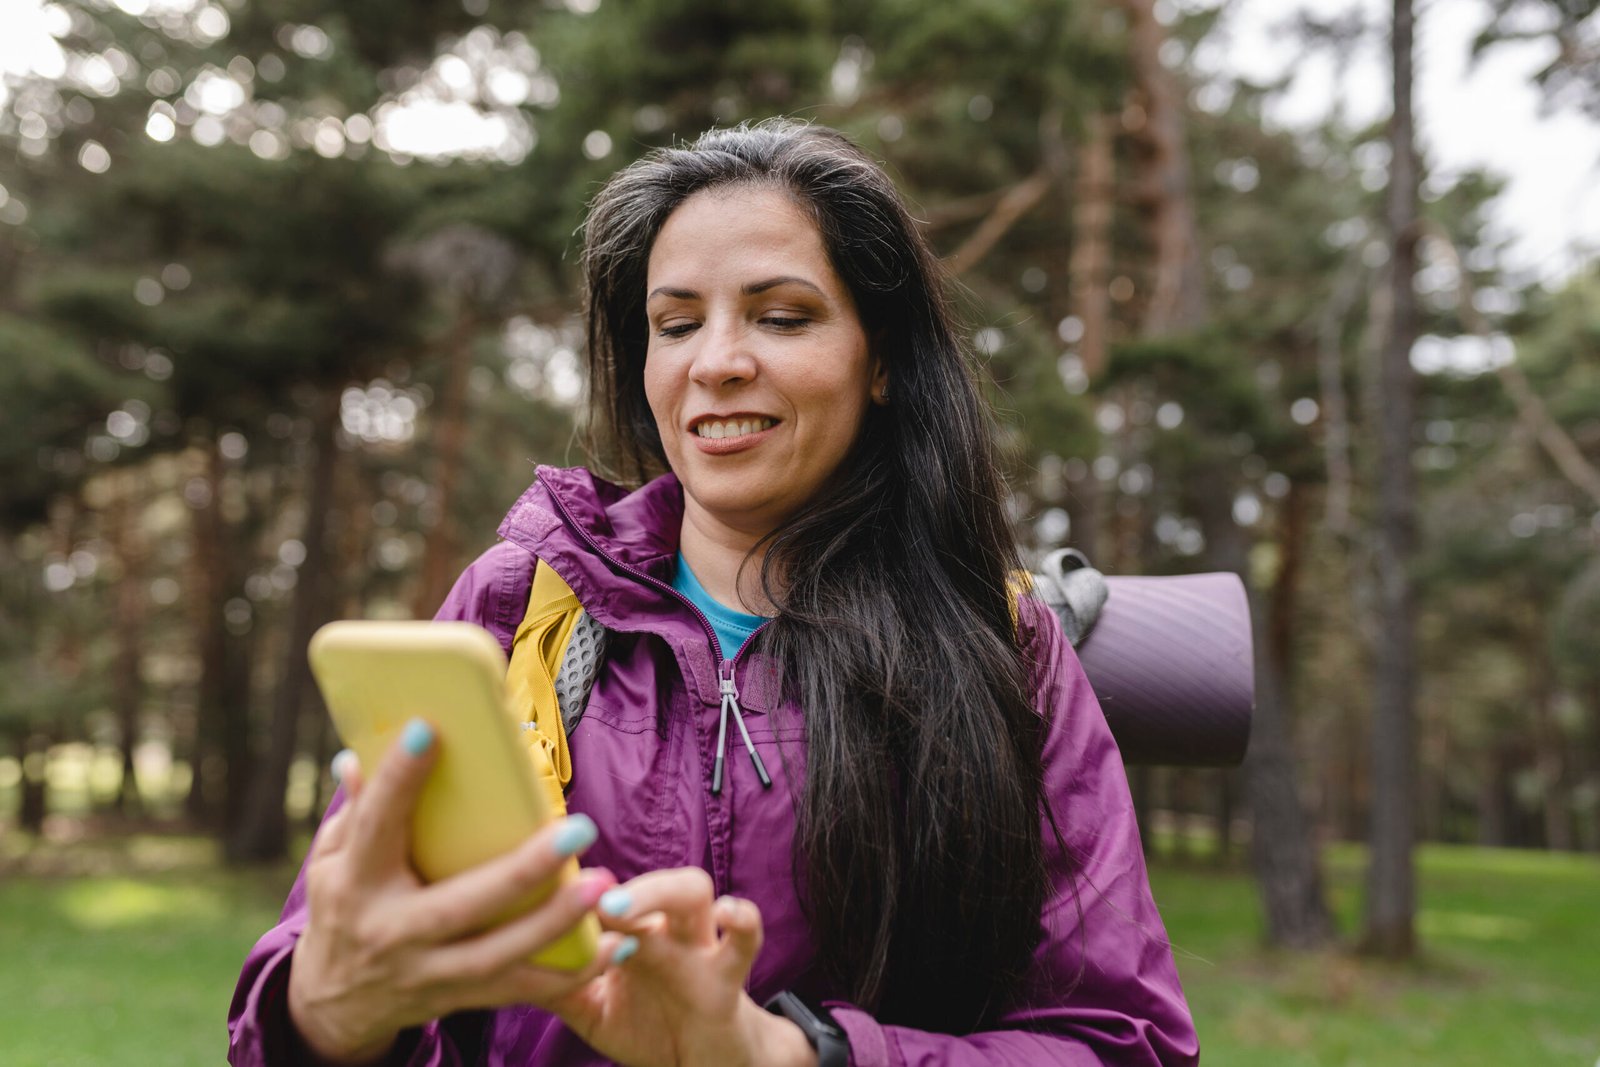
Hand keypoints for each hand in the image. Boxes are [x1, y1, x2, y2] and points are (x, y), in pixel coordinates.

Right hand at [286, 721, 634, 1064]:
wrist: (335, 1004)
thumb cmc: (344, 907)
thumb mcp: (332, 860)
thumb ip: (355, 811)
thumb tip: (357, 755)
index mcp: (356, 883)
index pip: (376, 825)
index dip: (398, 780)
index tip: (429, 731)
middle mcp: (392, 931)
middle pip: (462, 904)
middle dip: (524, 870)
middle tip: (581, 829)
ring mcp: (427, 972)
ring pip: (498, 955)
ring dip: (557, 922)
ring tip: (603, 885)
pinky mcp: (457, 998)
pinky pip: (521, 990)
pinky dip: (572, 974)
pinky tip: (616, 946)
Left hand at [549, 869, 817, 1066]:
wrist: (705, 1065)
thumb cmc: (649, 1027)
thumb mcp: (593, 1011)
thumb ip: (558, 983)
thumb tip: (502, 962)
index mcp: (632, 932)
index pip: (607, 890)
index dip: (579, 884)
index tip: (543, 879)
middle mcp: (665, 928)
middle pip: (651, 878)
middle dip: (619, 883)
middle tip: (587, 901)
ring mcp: (698, 947)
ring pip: (692, 892)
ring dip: (657, 892)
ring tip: (621, 911)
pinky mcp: (727, 978)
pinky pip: (745, 942)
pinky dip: (743, 922)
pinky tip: (728, 913)